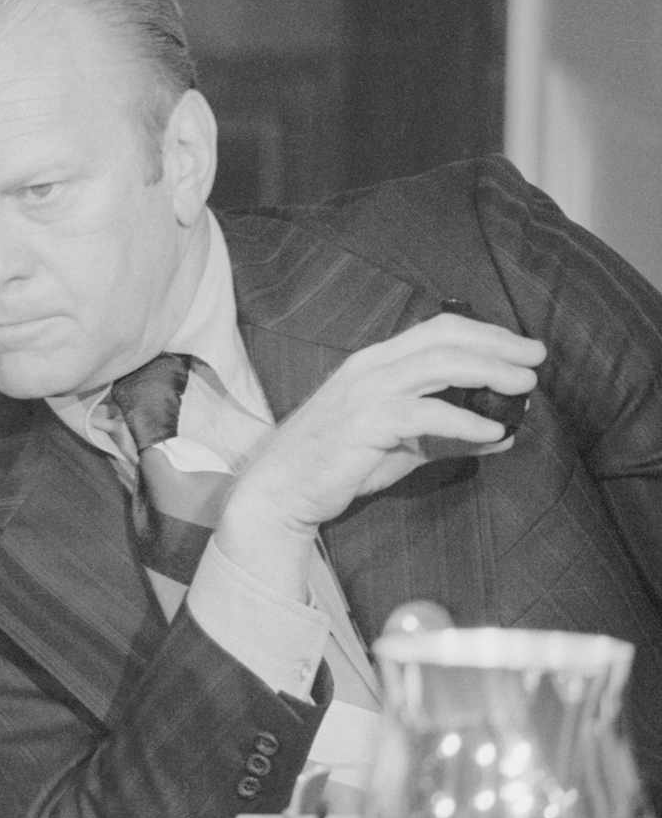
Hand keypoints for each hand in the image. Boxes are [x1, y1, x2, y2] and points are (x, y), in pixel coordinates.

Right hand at [217, 312, 544, 595]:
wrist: (282, 487)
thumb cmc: (338, 464)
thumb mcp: (401, 445)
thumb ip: (447, 436)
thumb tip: (502, 434)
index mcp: (376, 362)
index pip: (438, 329)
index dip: (486, 333)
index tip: (522, 349)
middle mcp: (371, 366)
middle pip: (444, 338)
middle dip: (497, 344)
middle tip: (536, 359)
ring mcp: (366, 392)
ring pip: (437, 365)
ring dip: (488, 372)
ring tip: (523, 388)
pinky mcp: (365, 423)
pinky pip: (425, 415)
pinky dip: (464, 422)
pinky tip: (492, 432)